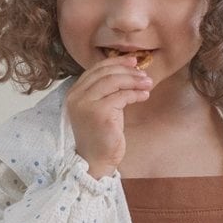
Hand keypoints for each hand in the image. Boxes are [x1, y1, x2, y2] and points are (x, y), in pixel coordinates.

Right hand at [67, 53, 152, 176]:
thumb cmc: (102, 135)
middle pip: (105, 73)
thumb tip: (128, 70)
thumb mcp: (101, 107)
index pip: (96, 69)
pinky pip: (122, 96)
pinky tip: (144, 96)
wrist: (96, 160)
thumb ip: (107, 90)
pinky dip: (135, 94)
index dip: (116, 62)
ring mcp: (86, 104)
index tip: (133, 62)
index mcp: (74, 92)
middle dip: (128, 71)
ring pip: (114, 82)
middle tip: (144, 74)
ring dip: (134, 81)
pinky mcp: (99, 113)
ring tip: (148, 83)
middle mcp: (76, 96)